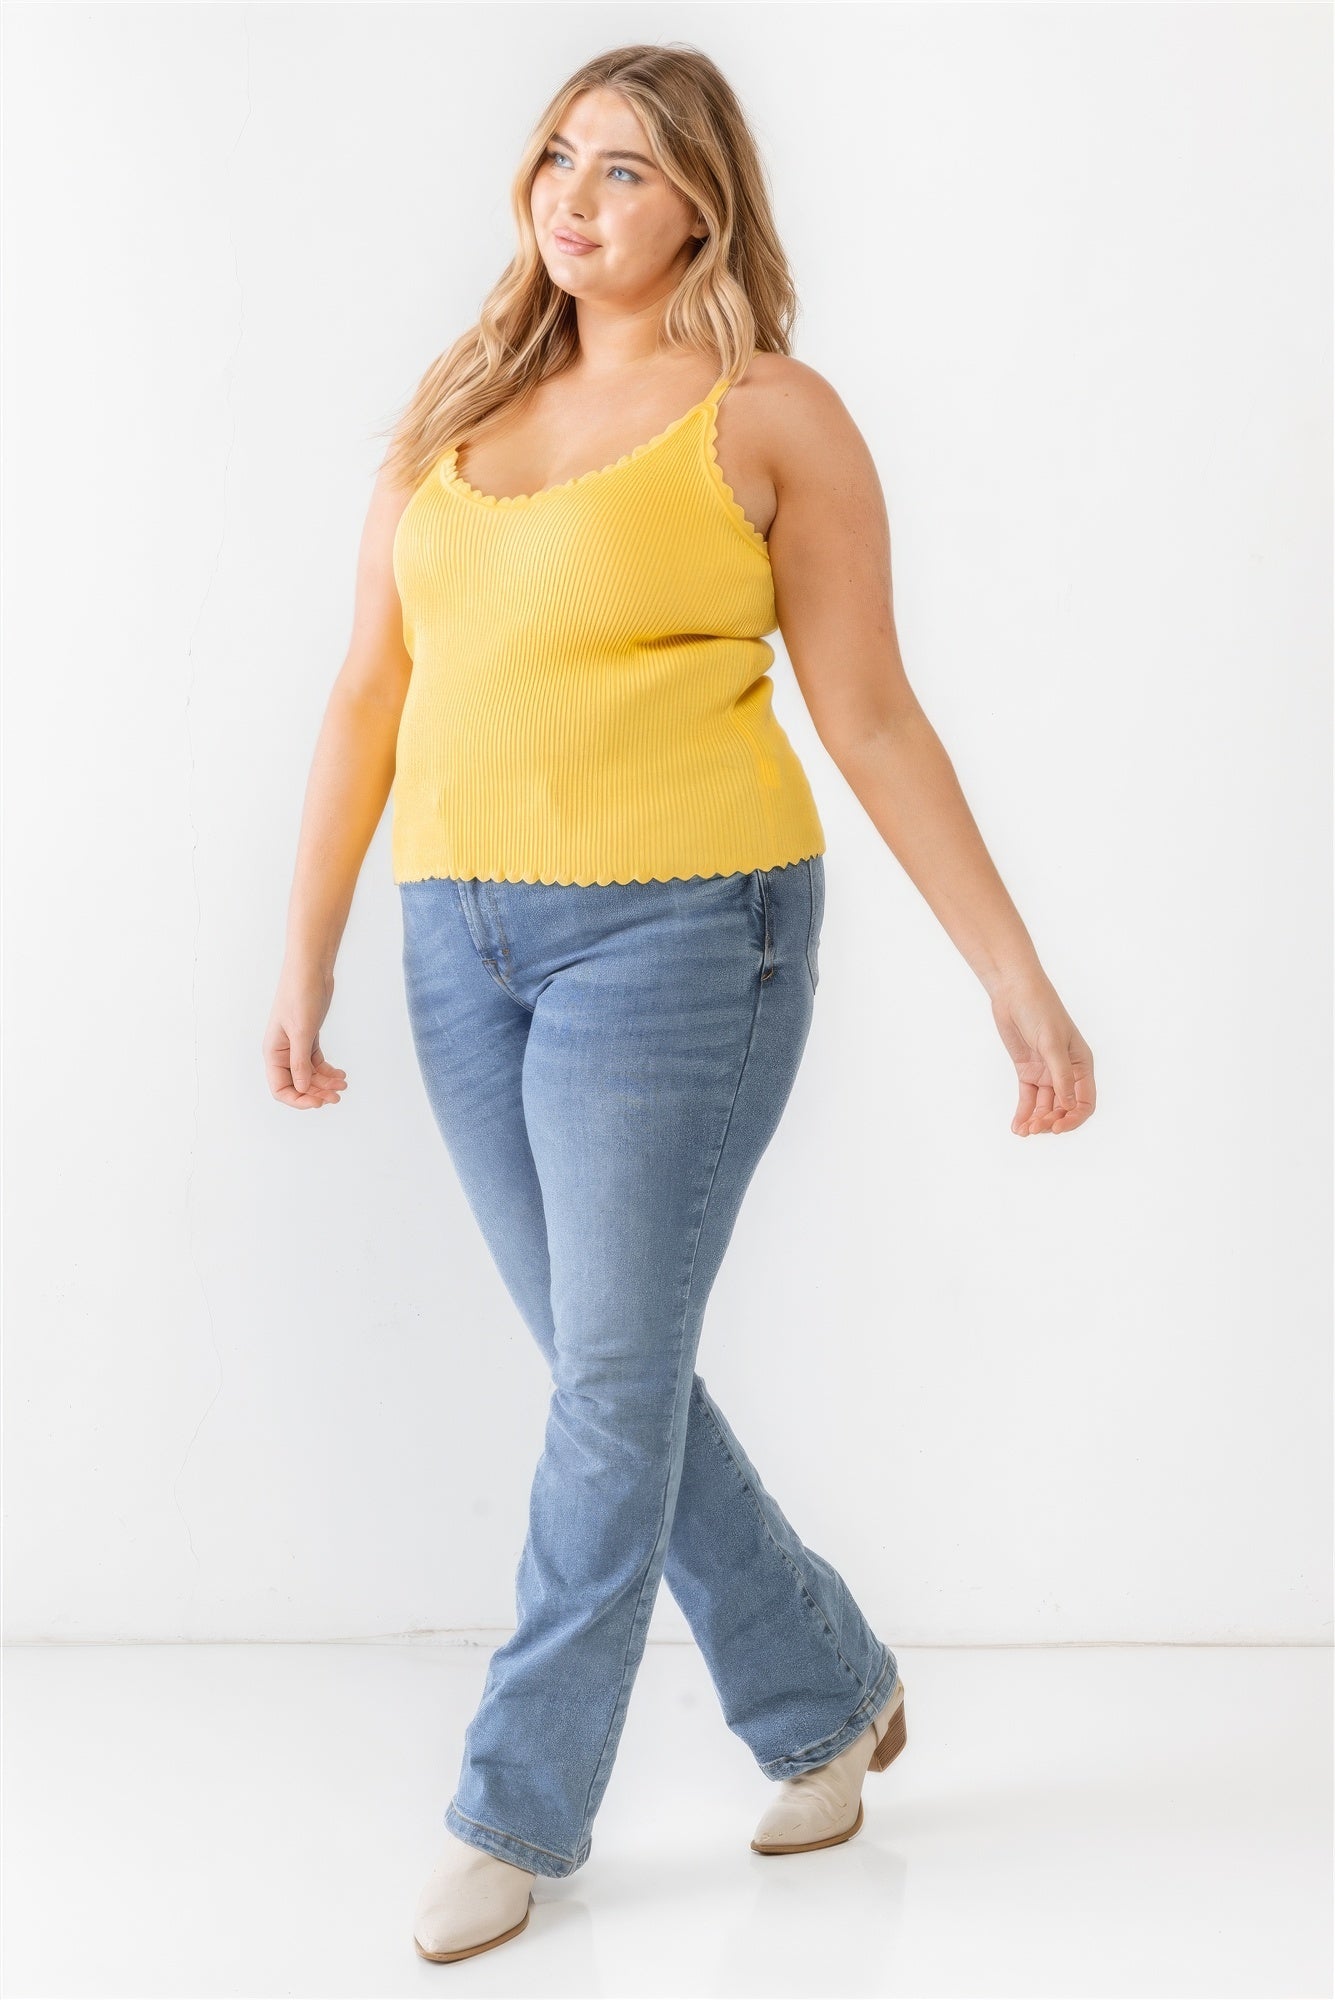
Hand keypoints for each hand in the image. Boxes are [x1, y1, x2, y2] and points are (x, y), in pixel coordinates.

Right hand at [263, 967, 347, 1109]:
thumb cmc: (300, 996)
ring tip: (343, 1084)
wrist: (311, 970)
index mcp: (273, 1052)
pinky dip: (328, 1071)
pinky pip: (316, 1063)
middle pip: (298, 1084)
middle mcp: (282, 1052)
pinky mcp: (309, 1038)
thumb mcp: (301, 1032)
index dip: (298, 1099)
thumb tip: (301, 1088)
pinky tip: (341, 1074)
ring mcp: (296, 1045)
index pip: (280, 1088)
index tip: (318, 1102)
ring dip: (325, 1083)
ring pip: (309, 1074)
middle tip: (337, 1097)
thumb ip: (300, 1062)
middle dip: (316, 1092)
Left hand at [989, 973, 1094, 1135]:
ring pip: (1045, 1106)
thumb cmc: (1040, 1010)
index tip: (1057, 1127)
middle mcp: (1066, 1072)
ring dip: (1036, 1120)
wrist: (1014, 992)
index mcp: (1081, 1065)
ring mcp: (1046, 1072)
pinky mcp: (1027, 1071)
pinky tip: (1017, 1126)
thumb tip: (1069, 1105)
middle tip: (1034, 1128)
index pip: (1084, 1102)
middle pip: (1063, 1107)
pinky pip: (1028, 1098)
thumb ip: (1061, 1075)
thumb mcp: (1052, 1043)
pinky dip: (1024, 1112)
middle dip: (1051, 1121)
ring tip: (1024, 1131)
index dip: (1073, 1118)